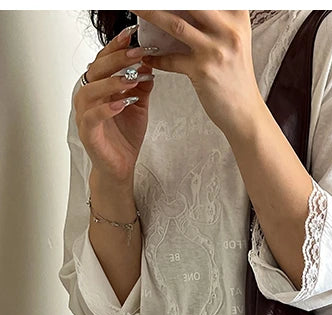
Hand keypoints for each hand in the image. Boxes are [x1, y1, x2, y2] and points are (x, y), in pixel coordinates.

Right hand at [74, 24, 155, 184]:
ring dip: (112, 82)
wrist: (121, 167)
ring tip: (131, 79)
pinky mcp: (88, 132)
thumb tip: (150, 65)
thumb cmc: (125, 137)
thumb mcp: (139, 107)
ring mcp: (85, 114)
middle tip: (138, 54)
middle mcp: (89, 97)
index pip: (105, 61)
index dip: (117, 47)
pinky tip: (122, 103)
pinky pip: (92, 116)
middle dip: (118, 59)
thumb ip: (142, 87)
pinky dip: (107, 108)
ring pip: (91, 90)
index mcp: (100, 87)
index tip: (133, 35)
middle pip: (97, 70)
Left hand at [128, 10, 262, 138]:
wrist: (246, 113)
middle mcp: (229, 32)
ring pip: (175, 24)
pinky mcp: (203, 71)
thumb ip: (217, 22)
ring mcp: (216, 51)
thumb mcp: (235, 43)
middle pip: (190, 2)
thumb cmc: (237, 79)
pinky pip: (171, 59)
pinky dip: (156, 58)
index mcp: (237, 20)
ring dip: (149, 13)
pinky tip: (148, 57)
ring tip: (133, 7)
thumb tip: (185, 9)